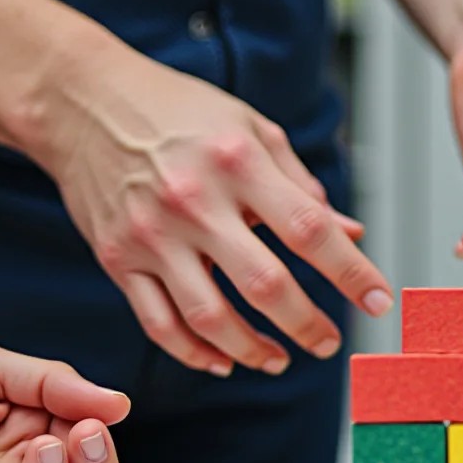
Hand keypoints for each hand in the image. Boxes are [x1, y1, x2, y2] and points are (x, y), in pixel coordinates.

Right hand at [29, 40, 391, 375]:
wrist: (82, 101)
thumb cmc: (175, 111)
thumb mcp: (249, 129)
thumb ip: (300, 185)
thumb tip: (350, 235)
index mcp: (237, 162)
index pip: (308, 230)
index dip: (351, 272)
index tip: (380, 301)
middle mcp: (194, 201)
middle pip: (264, 284)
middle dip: (307, 324)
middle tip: (329, 343)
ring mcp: (151, 234)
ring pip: (209, 317)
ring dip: (253, 350)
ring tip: (279, 359)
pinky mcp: (118, 258)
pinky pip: (159, 323)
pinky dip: (195, 352)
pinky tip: (224, 361)